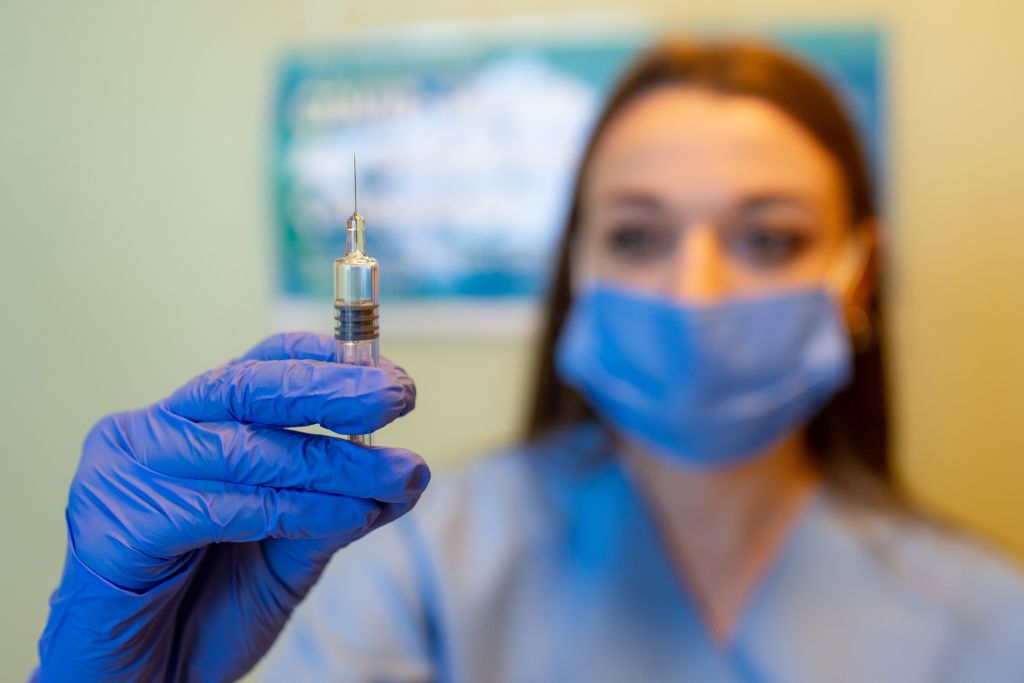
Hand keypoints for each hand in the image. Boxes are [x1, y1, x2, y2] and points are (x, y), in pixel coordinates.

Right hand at [36, 332, 427, 681]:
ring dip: (335, 464)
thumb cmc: (205, 612)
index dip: (323, 360)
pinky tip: (353, 517)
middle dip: (331, 389)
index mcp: (184, 426)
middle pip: (245, 388)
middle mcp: (145, 434)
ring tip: (396, 476)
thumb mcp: (289, 550)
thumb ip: (338, 505)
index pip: (255, 368)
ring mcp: (122, 474)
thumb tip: (411, 473)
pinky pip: (224, 507)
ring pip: (245, 450)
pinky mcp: (114, 526)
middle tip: (399, 394)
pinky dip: (299, 511)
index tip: (389, 373)